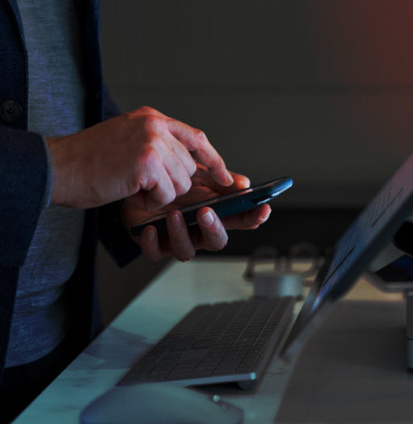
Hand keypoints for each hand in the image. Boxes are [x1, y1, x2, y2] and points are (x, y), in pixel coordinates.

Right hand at [46, 106, 232, 208]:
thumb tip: (191, 165)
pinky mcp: (145, 161)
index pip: (197, 138)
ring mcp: (151, 141)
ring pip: (181, 181)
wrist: (58, 167)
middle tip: (145, 183)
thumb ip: (161, 146)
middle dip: (174, 184)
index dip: (214, 161)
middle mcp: (155, 125)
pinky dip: (152, 200)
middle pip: (189, 166)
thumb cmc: (91, 160)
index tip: (226, 178)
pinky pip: (167, 193)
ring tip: (135, 185)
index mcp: (152, 118)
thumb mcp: (130, 141)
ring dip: (161, 193)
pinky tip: (132, 190)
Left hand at [121, 165, 271, 260]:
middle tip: (206, 212)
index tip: (263, 209)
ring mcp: (176, 239)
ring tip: (175, 214)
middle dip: (214, 229)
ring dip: (181, 234)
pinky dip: (153, 243)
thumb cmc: (170, 178)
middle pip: (216, 241)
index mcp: (214, 213)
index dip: (254, 218)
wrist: (138, 178)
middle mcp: (198, 230)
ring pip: (186, 251)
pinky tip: (151, 228)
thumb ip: (220, 178)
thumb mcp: (197, 171)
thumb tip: (244, 184)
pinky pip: (155, 252)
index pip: (241, 220)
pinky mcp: (153, 243)